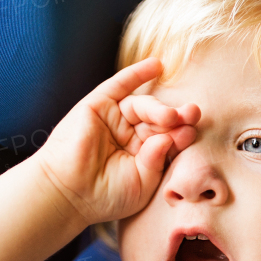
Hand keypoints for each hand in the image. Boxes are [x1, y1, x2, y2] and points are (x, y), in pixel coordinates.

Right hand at [33, 58, 199, 225]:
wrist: (68, 194)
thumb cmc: (105, 196)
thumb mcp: (142, 183)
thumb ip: (157, 160)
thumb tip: (167, 138)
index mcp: (144, 154)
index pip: (168, 138)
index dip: (180, 134)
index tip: (191, 132)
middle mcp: (130, 134)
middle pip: (159, 120)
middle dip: (176, 117)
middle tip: (192, 115)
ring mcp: (114, 119)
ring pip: (143, 106)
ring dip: (159, 107)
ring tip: (171, 115)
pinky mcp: (97, 106)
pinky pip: (120, 85)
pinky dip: (137, 73)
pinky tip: (157, 64)